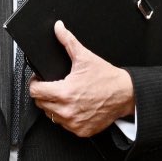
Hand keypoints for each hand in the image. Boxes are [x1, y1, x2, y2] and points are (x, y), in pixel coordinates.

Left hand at [30, 20, 133, 136]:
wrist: (126, 94)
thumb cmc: (107, 78)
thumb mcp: (85, 57)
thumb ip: (68, 41)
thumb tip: (58, 28)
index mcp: (65, 92)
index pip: (35, 92)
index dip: (35, 83)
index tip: (39, 81)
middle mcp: (68, 110)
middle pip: (40, 104)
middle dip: (44, 94)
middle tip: (54, 86)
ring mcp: (74, 123)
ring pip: (51, 115)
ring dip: (53, 106)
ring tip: (65, 96)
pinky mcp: (81, 131)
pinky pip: (64, 125)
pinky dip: (66, 117)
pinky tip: (74, 107)